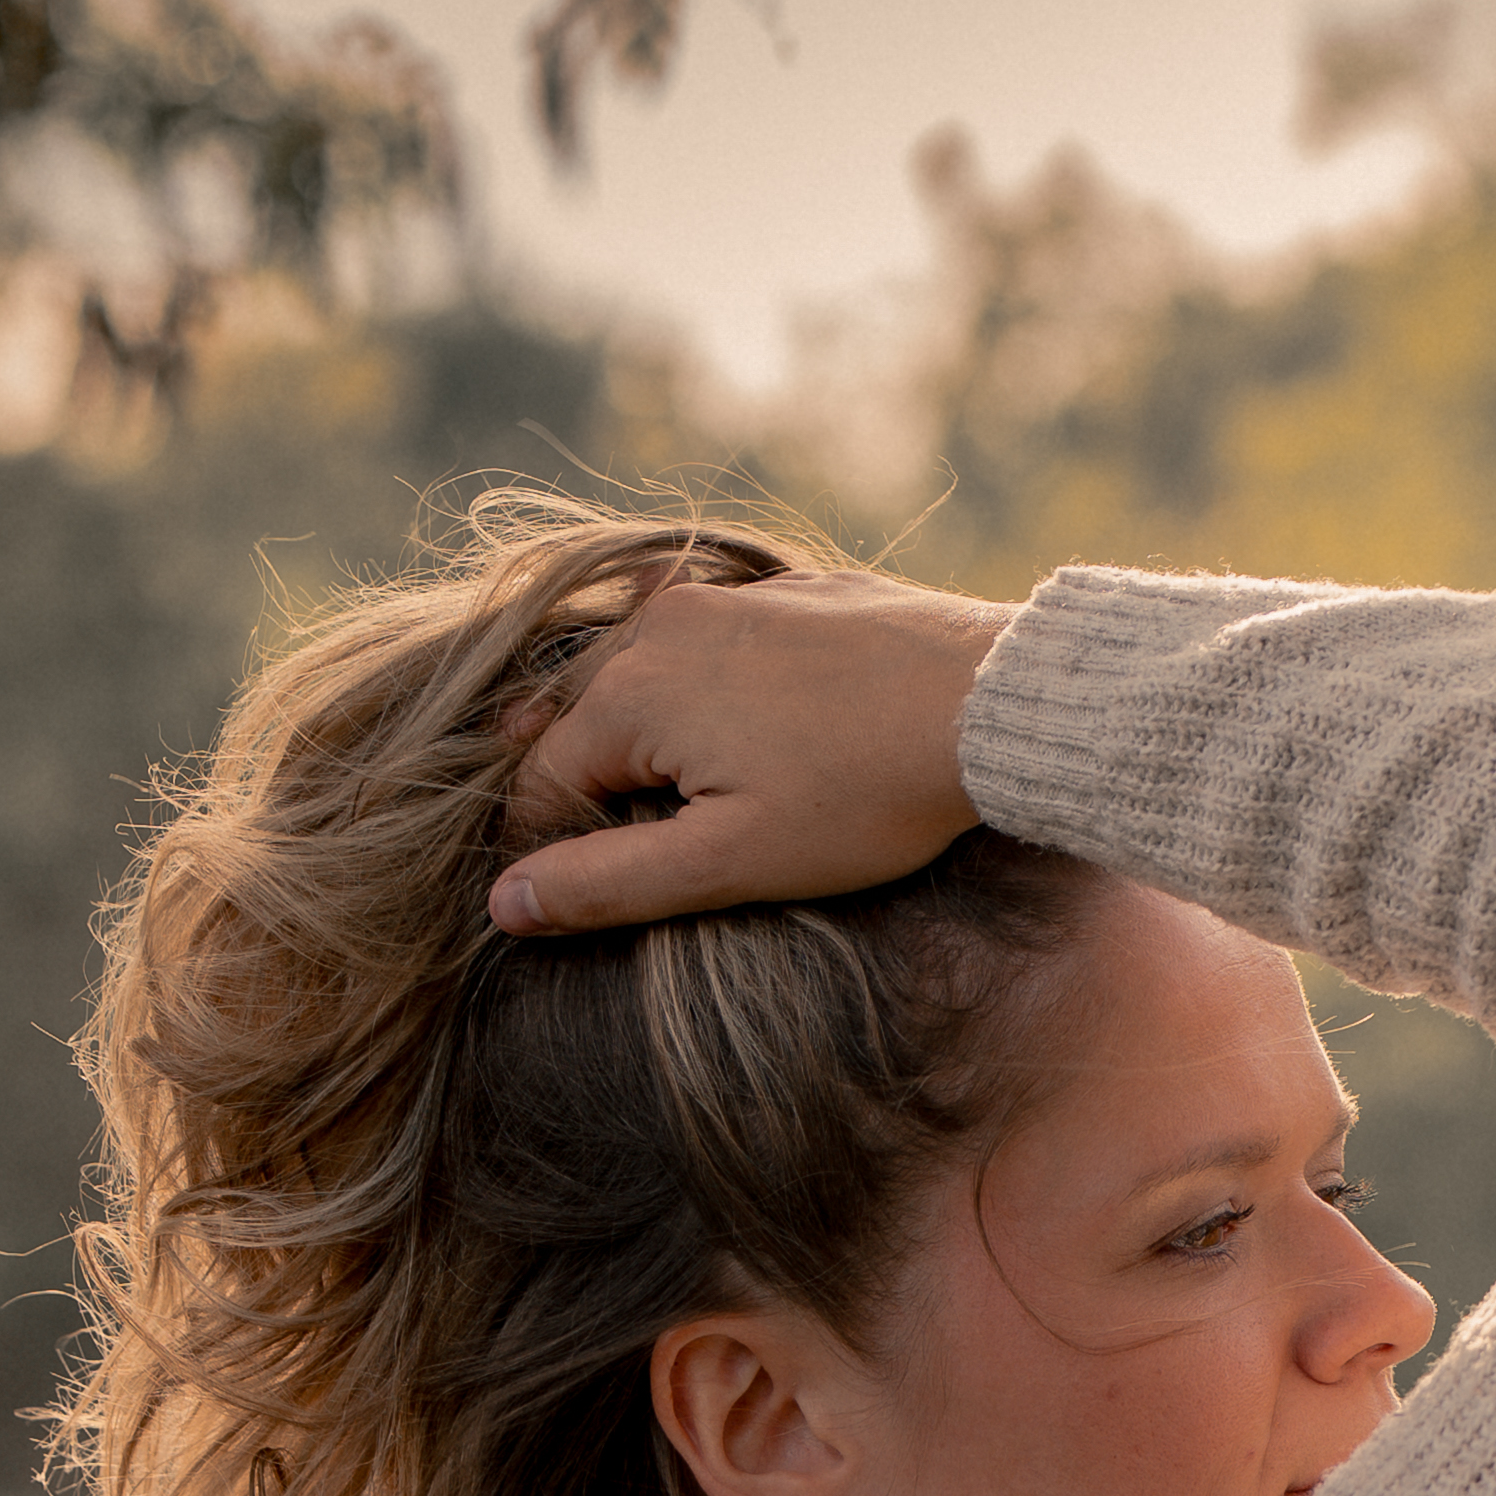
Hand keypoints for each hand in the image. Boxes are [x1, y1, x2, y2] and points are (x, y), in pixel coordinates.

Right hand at [489, 568, 1020, 933]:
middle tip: (624, 842)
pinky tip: (741, 719)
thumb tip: (505, 903)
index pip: (543, 782)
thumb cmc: (865, 796)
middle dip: (593, 780)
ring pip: (645, 669)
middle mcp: (660, 626)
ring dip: (645, 726)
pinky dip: (706, 680)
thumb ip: (610, 882)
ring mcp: (725, 598)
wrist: (990, 703)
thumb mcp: (730, 862)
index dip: (552, 846)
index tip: (585, 893)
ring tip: (677, 790)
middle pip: (583, 716)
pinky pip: (713, 636)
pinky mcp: (786, 592)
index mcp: (628, 693)